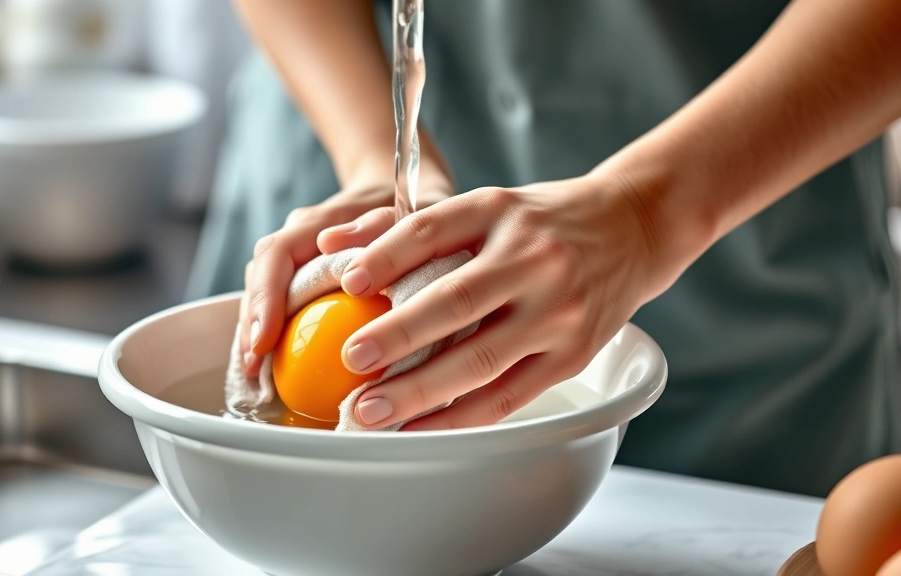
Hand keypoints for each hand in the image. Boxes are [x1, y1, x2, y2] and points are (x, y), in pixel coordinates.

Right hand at [238, 156, 452, 377]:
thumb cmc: (412, 210)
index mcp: (319, 223)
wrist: (410, 196)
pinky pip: (281, 304)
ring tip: (253, 374)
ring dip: (254, 332)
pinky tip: (271, 369)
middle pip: (260, 277)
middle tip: (251, 367)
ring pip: (264, 291)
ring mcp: (299, 259)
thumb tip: (328, 243)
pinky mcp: (304, 278)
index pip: (277, 255)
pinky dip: (274, 334)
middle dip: (251, 323)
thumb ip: (376, 223)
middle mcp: (300, 239)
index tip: (263, 339)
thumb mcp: (408, 213)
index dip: (265, 297)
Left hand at [326, 173, 678, 430]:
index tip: (348, 280)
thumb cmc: (543, 222)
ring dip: (420, 391)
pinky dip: (460, 417)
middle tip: (349, 360)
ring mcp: (557, 310)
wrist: (633, 229)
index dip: (388, 255)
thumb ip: (407, 224)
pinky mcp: (572, 354)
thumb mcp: (487, 205)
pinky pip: (509, 395)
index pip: (434, 229)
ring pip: (481, 359)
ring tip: (370, 410)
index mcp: (501, 211)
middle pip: (456, 302)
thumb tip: (331, 242)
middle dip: (398, 336)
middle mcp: (531, 258)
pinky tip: (420, 428)